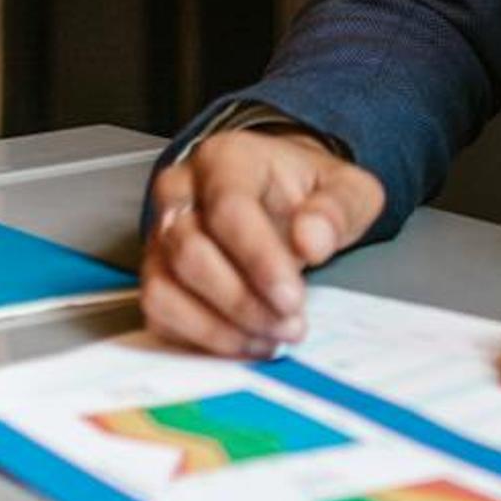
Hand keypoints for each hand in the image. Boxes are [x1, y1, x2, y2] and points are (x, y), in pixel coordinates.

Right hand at [141, 128, 384, 356]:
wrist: (279, 197)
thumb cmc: (306, 192)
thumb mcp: (345, 189)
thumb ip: (337, 209)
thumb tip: (313, 239)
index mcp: (226, 159)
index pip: (229, 209)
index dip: (259, 260)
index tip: (292, 298)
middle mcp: (180, 192)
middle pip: (190, 253)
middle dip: (242, 302)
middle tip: (289, 324)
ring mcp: (159, 235)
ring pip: (164, 290)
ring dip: (218, 328)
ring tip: (269, 338)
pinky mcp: (155, 274)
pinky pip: (159, 316)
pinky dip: (199, 340)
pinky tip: (243, 342)